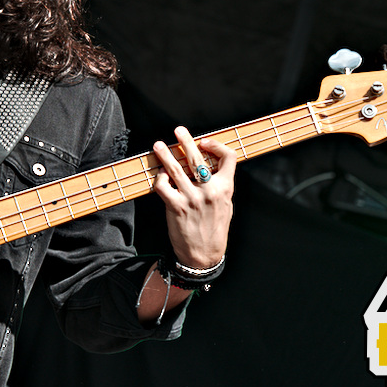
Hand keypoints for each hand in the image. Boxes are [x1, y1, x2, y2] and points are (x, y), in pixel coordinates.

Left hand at [151, 127, 236, 268]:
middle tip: (178, 131)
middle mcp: (209, 191)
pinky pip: (163, 186)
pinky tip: (159, 176)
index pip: (228, 158)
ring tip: (158, 145)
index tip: (205, 141)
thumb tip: (209, 167)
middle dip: (186, 141)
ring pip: (176, 169)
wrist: (203, 255)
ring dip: (165, 155)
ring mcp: (192, 198)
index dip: (217, 146)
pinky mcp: (176, 206)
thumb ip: (220, 186)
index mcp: (225, 188)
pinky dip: (159, 179)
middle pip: (197, 158)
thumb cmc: (214, 229)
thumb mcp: (226, 206)